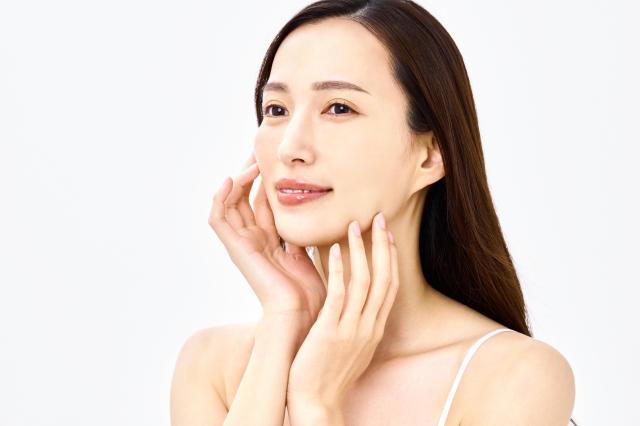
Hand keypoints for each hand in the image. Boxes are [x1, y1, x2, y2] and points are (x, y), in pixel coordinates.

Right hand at [208, 154, 326, 332]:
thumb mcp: (309, 251)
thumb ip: (303, 231)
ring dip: (238, 180)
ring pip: (229, 203)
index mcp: (270, 241)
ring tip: (251, 162)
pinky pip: (218, 218)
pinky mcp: (235, 248)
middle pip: (244, 198)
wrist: (302, 315)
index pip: (262, 202)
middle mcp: (253, 240)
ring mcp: (242, 244)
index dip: (266, 180)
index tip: (276, 160)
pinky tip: (233, 179)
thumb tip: (313, 210)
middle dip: (250, 173)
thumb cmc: (311, 292)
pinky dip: (220, 197)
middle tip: (259, 152)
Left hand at [286, 213, 398, 418]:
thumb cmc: (327, 374)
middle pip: (383, 279)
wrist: (315, 402)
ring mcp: (352, 329)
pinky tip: (334, 249)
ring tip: (355, 225)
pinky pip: (338, 294)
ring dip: (361, 250)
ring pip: (364, 282)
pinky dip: (339, 269)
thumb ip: (353, 323)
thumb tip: (349, 301)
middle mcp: (369, 327)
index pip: (390, 287)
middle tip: (378, 219)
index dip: (390, 259)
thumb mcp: (350, 347)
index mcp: (374, 330)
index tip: (387, 237)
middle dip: (382, 246)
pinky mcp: (330, 331)